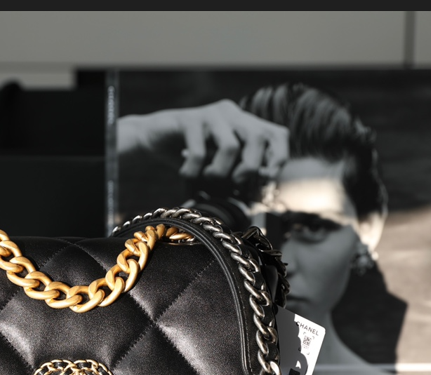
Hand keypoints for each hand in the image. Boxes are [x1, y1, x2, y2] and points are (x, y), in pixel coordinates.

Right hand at [118, 99, 288, 183]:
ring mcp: (211, 115)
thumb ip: (236, 181)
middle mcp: (232, 114)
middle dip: (249, 169)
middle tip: (233, 185)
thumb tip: (257, 203)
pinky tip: (185, 176)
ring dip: (219, 173)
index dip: (279, 157)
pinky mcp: (189, 120)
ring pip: (231, 146)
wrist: (151, 139)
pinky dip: (194, 172)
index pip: (278, 134)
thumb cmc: (189, 160)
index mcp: (245, 124)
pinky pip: (199, 152)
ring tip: (206, 180)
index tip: (266, 180)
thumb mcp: (218, 170)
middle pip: (259, 138)